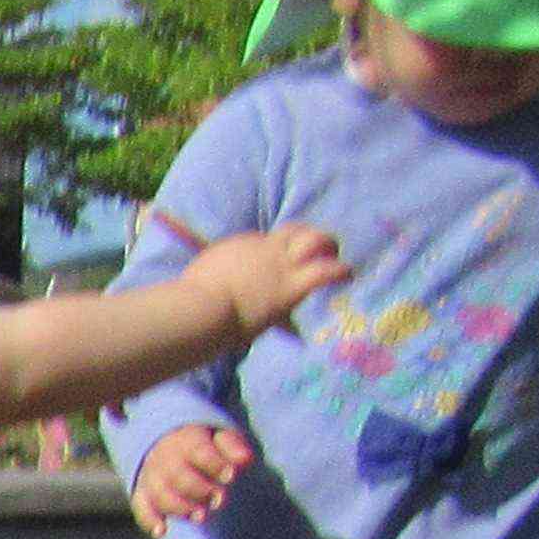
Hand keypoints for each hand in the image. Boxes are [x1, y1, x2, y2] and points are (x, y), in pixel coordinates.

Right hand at [132, 425, 252, 535]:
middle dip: (199, 489)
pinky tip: (162, 531)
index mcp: (187, 440)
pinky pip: (141, 507)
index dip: (214, 464)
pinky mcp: (142, 493)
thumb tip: (245, 460)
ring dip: (179, 507)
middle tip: (218, 501)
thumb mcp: (220, 439)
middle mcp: (165, 458)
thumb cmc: (204, 445)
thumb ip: (232, 447)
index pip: (198, 451)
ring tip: (200, 518)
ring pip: (160, 493)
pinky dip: (149, 520)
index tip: (231, 476)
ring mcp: (151, 477)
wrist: (168, 446)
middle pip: (178, 475)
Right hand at [185, 223, 346, 344]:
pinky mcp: (292, 285)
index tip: (276, 265)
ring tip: (334, 257)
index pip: (267, 242)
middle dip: (308, 238)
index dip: (277, 250)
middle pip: (296, 230)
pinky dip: (340, 271)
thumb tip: (203, 288)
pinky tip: (347, 276)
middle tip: (314, 251)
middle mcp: (265, 248)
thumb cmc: (191, 300)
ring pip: (317, 240)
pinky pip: (327, 270)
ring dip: (328, 248)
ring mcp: (281, 264)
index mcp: (242, 246)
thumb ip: (213, 276)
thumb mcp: (201, 278)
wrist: (200, 308)